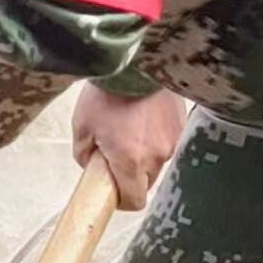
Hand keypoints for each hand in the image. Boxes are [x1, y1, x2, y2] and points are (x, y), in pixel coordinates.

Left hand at [71, 85, 185, 210]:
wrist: (134, 61)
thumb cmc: (105, 93)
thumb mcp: (82, 126)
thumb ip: (85, 155)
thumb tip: (93, 166)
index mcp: (130, 161)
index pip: (135, 201)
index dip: (123, 201)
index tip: (114, 191)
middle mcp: (156, 155)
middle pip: (146, 181)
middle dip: (131, 174)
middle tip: (116, 152)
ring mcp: (172, 139)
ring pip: (157, 160)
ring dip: (145, 152)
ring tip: (129, 127)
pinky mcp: (181, 123)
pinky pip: (167, 139)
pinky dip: (156, 135)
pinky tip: (143, 115)